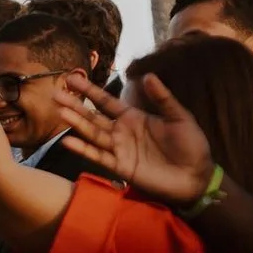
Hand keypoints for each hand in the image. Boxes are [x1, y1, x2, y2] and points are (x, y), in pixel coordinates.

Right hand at [56, 75, 213, 208]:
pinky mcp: (119, 167)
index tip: (72, 78)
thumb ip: (162, 98)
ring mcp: (118, 149)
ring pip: (92, 134)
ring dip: (76, 123)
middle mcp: (121, 131)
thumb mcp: (180, 117)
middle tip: (56, 94)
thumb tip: (148, 75)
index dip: (90, 90)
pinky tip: (68, 141)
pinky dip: (83, 150)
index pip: (106, 101)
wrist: (196, 176)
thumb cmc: (191, 145)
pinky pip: (98, 156)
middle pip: (93, 116)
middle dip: (75, 105)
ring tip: (60, 112)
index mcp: (134, 117)